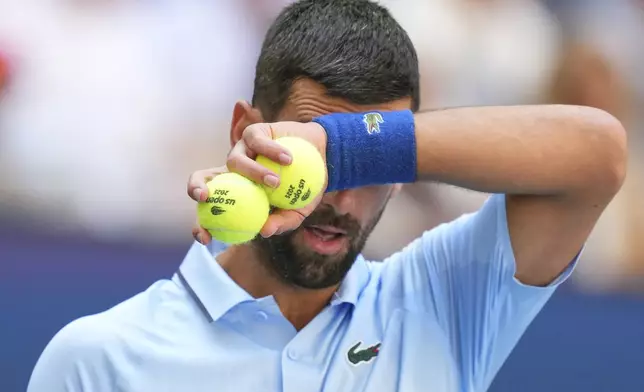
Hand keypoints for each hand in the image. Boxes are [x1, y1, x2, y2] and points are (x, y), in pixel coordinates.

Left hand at [188, 121, 326, 244]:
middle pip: (202, 178)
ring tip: (276, 181)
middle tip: (205, 198)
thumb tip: (264, 232)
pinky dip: (272, 151)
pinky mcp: (254, 133)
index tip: (206, 238)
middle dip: (195, 188)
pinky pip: (257, 142)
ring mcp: (242, 150)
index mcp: (237, 193)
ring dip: (254, 172)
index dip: (200, 225)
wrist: (323, 156)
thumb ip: (283, 221)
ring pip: (234, 160)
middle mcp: (233, 172)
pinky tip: (288, 160)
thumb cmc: (307, 185)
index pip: (211, 210)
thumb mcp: (299, 209)